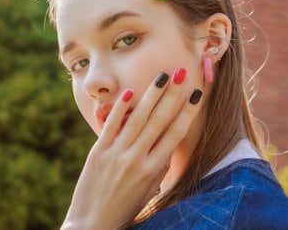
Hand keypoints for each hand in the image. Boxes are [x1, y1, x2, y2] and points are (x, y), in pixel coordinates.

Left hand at [61, 69, 202, 229]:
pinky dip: (119, 108)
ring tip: (162, 76)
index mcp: (153, 169)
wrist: (91, 224)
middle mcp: (137, 158)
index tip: (196, 93)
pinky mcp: (98, 151)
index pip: (175, 133)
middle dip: (172, 94)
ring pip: (138, 118)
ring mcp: (117, 153)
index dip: (187, 111)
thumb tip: (166, 143)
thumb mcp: (148, 190)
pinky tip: (129, 92)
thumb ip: (158, 166)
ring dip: (151, 95)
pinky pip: (111, 125)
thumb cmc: (125, 207)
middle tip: (181, 73)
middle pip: (159, 120)